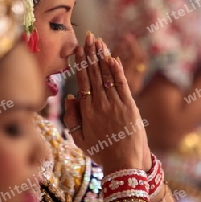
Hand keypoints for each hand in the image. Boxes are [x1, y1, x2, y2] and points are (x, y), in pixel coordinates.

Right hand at [65, 32, 150, 174]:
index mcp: (86, 111)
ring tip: (98, 42)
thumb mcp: (79, 139)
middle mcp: (99, 104)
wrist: (124, 164)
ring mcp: (115, 104)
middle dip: (91, 54)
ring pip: (107, 76)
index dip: (81, 64)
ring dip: (102, 57)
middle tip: (88, 37)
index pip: (82, 81)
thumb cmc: (101, 152)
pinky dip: (117, 70)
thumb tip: (70, 96)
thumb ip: (71, 118)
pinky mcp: (130, 106)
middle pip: (94, 74)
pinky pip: (122, 84)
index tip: (78, 50)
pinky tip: (113, 58)